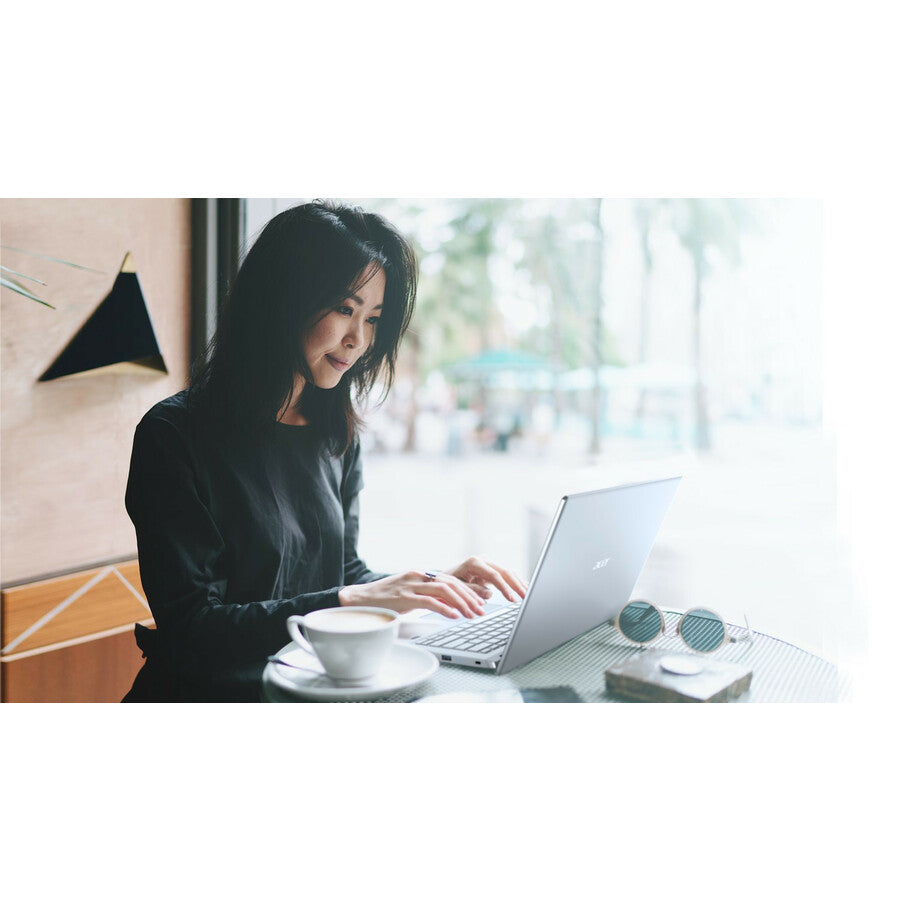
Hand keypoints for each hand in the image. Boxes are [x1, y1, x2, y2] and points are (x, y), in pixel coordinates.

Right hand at [338, 570, 487, 618]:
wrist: (359, 599)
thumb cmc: (385, 600)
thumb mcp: (410, 595)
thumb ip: (428, 597)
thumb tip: (450, 606)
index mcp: (422, 574)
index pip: (451, 579)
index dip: (469, 590)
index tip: (481, 600)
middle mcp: (419, 576)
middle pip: (452, 583)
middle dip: (470, 597)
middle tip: (482, 610)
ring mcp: (411, 585)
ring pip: (444, 590)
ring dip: (462, 603)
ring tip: (473, 615)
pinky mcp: (404, 597)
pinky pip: (429, 601)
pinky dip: (445, 608)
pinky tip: (455, 616)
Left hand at [445, 556, 526, 604]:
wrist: (443, 578)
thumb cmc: (447, 584)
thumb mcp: (456, 588)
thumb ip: (472, 590)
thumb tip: (489, 594)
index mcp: (474, 562)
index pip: (494, 575)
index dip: (505, 588)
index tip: (512, 599)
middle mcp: (483, 560)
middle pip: (505, 571)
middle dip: (516, 585)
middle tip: (526, 597)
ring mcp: (488, 563)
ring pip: (508, 572)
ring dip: (519, 583)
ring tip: (528, 595)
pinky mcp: (491, 569)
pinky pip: (506, 575)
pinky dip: (515, 582)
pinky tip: (524, 588)